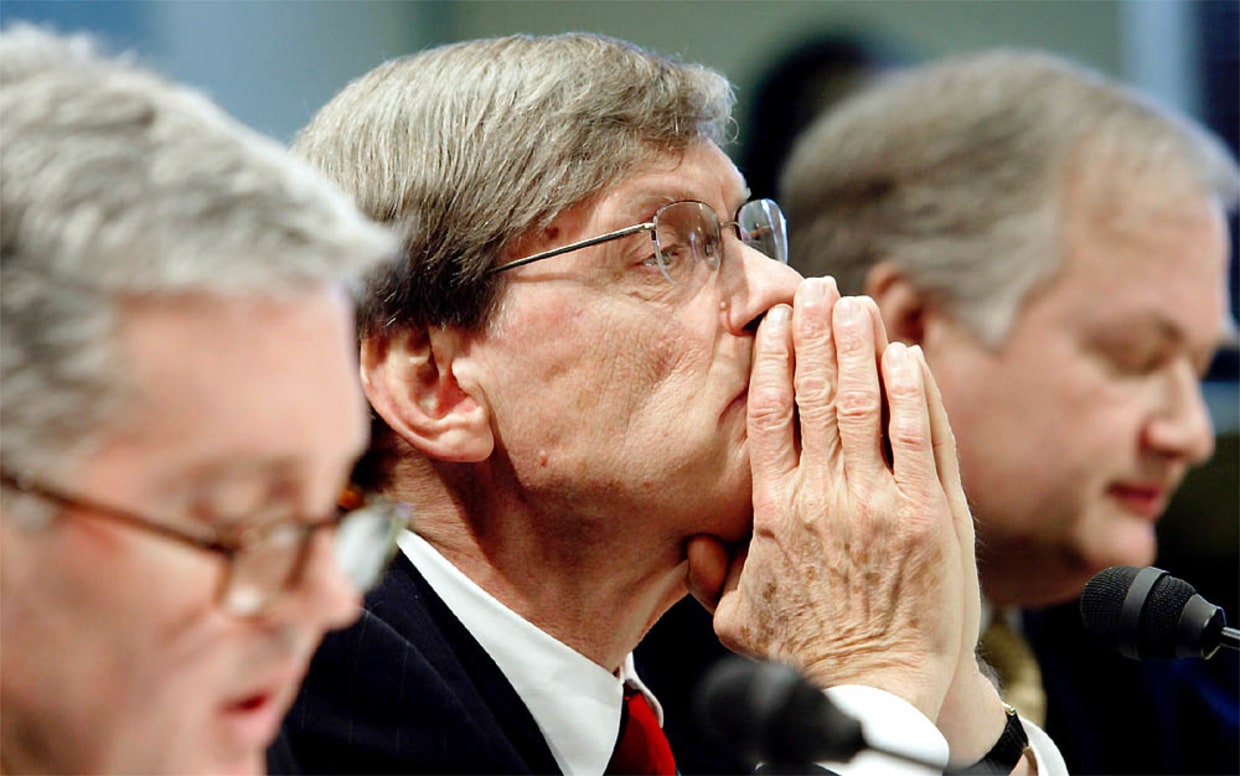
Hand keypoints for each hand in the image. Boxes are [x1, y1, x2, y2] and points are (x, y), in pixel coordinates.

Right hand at [705, 277, 972, 719]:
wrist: (879, 691)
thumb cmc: (809, 656)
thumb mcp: (738, 620)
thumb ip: (711, 575)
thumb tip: (694, 541)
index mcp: (774, 512)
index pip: (770, 415)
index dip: (774, 359)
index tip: (776, 322)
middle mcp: (824, 494)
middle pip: (818, 392)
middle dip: (817, 332)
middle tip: (817, 288)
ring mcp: (882, 500)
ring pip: (868, 402)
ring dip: (860, 345)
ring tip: (856, 303)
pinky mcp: (933, 513)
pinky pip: (921, 435)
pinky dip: (913, 390)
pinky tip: (905, 355)